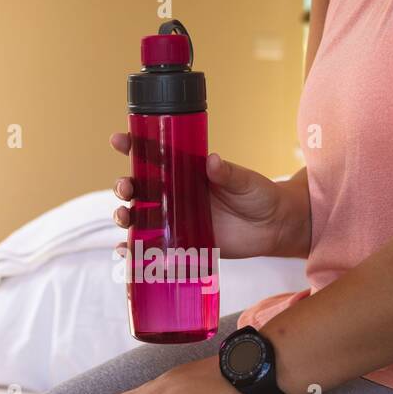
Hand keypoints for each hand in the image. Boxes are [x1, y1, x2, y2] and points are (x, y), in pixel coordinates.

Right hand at [109, 132, 303, 258]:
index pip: (153, 156)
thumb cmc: (259, 196)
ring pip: (139, 218)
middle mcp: (174, 195)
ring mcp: (176, 221)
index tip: (119, 140)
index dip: (133, 146)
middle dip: (124, 187)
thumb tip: (212, 161)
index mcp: (185, 172)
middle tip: (126, 188)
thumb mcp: (245, 181)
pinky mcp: (182, 245)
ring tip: (124, 217)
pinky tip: (126, 253)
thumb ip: (228, 173)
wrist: (274, 228)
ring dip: (125, 217)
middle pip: (138, 189)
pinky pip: (153, 249)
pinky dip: (135, 252)